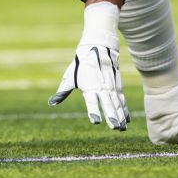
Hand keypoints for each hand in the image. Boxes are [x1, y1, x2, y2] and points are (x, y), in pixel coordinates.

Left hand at [48, 2, 128, 129]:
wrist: (98, 48)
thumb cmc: (81, 65)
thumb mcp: (70, 77)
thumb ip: (63, 91)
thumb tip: (51, 102)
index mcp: (89, 87)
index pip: (91, 101)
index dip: (93, 110)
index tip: (95, 120)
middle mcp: (101, 88)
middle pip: (107, 104)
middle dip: (111, 116)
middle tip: (115, 127)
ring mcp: (111, 87)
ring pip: (116, 104)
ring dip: (120, 116)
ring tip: (121, 128)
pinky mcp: (117, 87)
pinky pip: (121, 100)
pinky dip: (124, 110)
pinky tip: (127, 120)